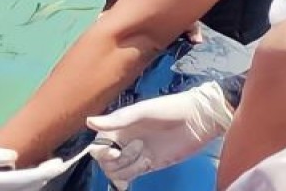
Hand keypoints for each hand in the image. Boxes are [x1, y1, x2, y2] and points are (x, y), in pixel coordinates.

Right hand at [85, 80, 233, 183]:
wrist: (197, 121)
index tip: (113, 152)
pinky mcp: (147, 165)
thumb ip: (117, 120)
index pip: (99, 144)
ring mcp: (135, 154)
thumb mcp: (143, 111)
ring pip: (116, 170)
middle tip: (138, 149)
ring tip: (146, 157)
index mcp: (119, 126)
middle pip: (105, 161)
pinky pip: (129, 176)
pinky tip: (144, 166)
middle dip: (116, 161)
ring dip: (128, 167)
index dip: (101, 151)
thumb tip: (88, 122)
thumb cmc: (169, 109)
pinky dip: (130, 177)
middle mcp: (124, 140)